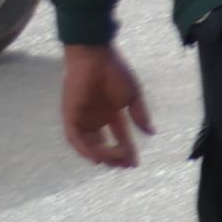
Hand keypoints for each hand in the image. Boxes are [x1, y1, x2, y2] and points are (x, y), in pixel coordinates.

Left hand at [59, 43, 152, 166]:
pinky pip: (74, 138)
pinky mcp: (70, 115)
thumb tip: (151, 131)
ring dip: (102, 155)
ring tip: (115, 160)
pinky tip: (96, 157)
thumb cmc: (114, 72)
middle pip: (102, 144)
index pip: (118, 136)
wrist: (95, 57)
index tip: (135, 162)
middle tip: (126, 164)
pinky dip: (84, 149)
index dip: (126, 150)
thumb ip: (140, 115)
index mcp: (110, 113)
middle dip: (114, 156)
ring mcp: (82, 117)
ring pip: (89, 144)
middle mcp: (95, 118)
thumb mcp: (132, 96)